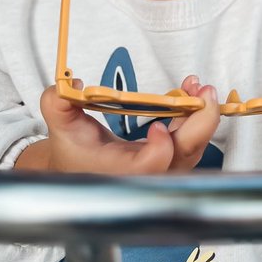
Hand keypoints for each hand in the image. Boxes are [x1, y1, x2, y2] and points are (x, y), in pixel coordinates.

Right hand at [16, 75, 219, 175]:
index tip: (157, 127)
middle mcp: (145, 175)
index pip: (147, 170)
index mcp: (117, 172)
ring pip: (194, 149)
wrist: (82, 165)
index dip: (158, 151)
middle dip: (199, 126)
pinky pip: (194, 139)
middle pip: (182, 159)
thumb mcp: (60, 125)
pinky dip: (198, 115)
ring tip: (199, 86)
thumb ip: (57, 103)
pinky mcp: (173, 157)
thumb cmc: (73, 147)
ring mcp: (163, 168)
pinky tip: (193, 89)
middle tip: (204, 93)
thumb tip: (71, 86)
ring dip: (202, 117)